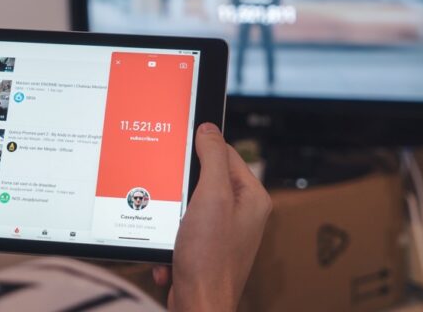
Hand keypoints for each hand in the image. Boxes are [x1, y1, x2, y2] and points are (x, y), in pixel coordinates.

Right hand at [154, 123, 270, 311]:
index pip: (226, 154)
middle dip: (182, 189)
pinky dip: (171, 239)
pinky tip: (171, 251)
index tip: (181, 146)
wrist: (198, 305)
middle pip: (205, 179)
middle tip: (171, 193)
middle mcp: (241, 213)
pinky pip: (183, 230)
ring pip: (190, 205)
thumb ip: (212, 159)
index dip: (201, 149)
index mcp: (251, 197)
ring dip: (173, 217)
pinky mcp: (206, 248)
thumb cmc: (209, 258)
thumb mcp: (211, 197)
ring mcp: (224, 232)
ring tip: (172, 229)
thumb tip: (208, 129)